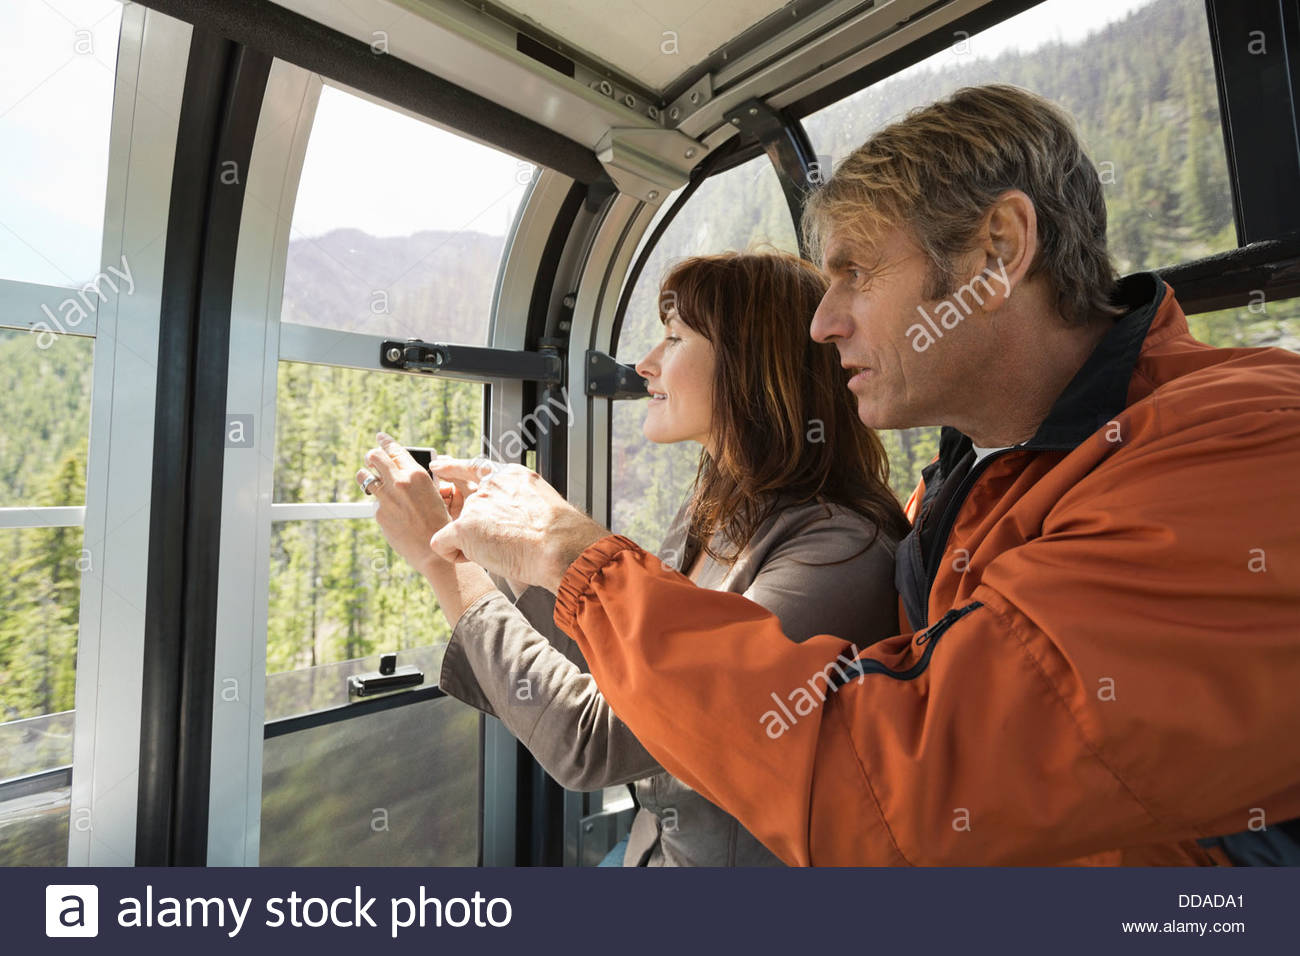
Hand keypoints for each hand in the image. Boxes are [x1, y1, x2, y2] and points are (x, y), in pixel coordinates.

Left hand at [356, 433, 452, 577]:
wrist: (433, 551)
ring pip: (364, 477)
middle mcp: (399, 482)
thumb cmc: (438, 522)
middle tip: (371, 458)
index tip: (380, 438)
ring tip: (369, 479)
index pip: (395, 450)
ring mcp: (386, 498)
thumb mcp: (433, 494)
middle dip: (372, 455)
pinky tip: (390, 511)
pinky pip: (374, 502)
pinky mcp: (378, 513)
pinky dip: (379, 502)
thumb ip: (415, 480)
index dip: (385, 441)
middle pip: (374, 457)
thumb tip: (401, 472)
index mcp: (416, 474)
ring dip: (366, 476)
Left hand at [429, 461, 608, 591]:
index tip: (440, 466)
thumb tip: (514, 518)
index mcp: (511, 476)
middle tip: (489, 538)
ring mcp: (475, 504)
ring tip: (502, 552)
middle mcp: (490, 486)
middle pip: (464, 503)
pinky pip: (441, 542)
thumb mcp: (542, 504)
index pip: (475, 467)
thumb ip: (520, 502)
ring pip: (458, 527)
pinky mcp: (464, 527)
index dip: (455, 468)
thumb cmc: (559, 535)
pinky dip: (454, 554)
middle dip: (471, 524)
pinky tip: (474, 558)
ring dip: (473, 543)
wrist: (559, 547)